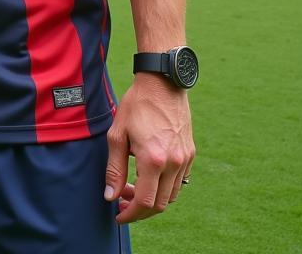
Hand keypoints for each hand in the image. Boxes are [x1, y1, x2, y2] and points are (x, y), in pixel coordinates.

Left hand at [105, 75, 194, 222]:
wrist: (162, 85)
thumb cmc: (136, 106)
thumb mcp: (117, 135)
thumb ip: (114, 169)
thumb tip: (110, 196)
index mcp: (153, 160)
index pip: (144, 202)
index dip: (130, 214)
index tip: (118, 215)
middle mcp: (173, 164)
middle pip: (160, 205)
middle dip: (140, 209)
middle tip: (122, 202)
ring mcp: (185, 160)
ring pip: (171, 196)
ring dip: (153, 199)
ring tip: (133, 188)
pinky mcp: (191, 154)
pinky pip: (180, 182)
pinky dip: (164, 187)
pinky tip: (149, 176)